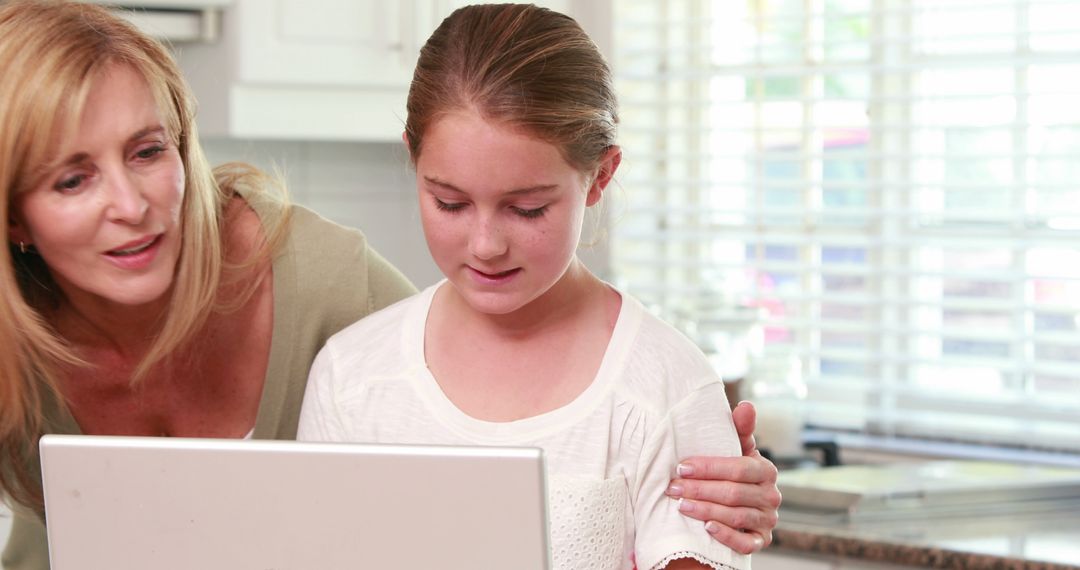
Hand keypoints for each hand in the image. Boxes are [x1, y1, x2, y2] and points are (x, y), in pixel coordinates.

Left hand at [666, 400, 781, 553]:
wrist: (742, 505)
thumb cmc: (734, 472)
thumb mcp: (738, 451)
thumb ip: (740, 429)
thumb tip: (746, 406)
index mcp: (766, 471)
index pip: (738, 469)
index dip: (709, 468)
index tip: (681, 467)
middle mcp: (772, 496)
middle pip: (734, 493)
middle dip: (700, 490)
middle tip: (673, 487)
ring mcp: (768, 520)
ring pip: (736, 516)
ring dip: (706, 511)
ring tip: (681, 505)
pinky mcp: (761, 541)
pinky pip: (745, 543)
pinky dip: (726, 535)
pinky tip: (706, 528)